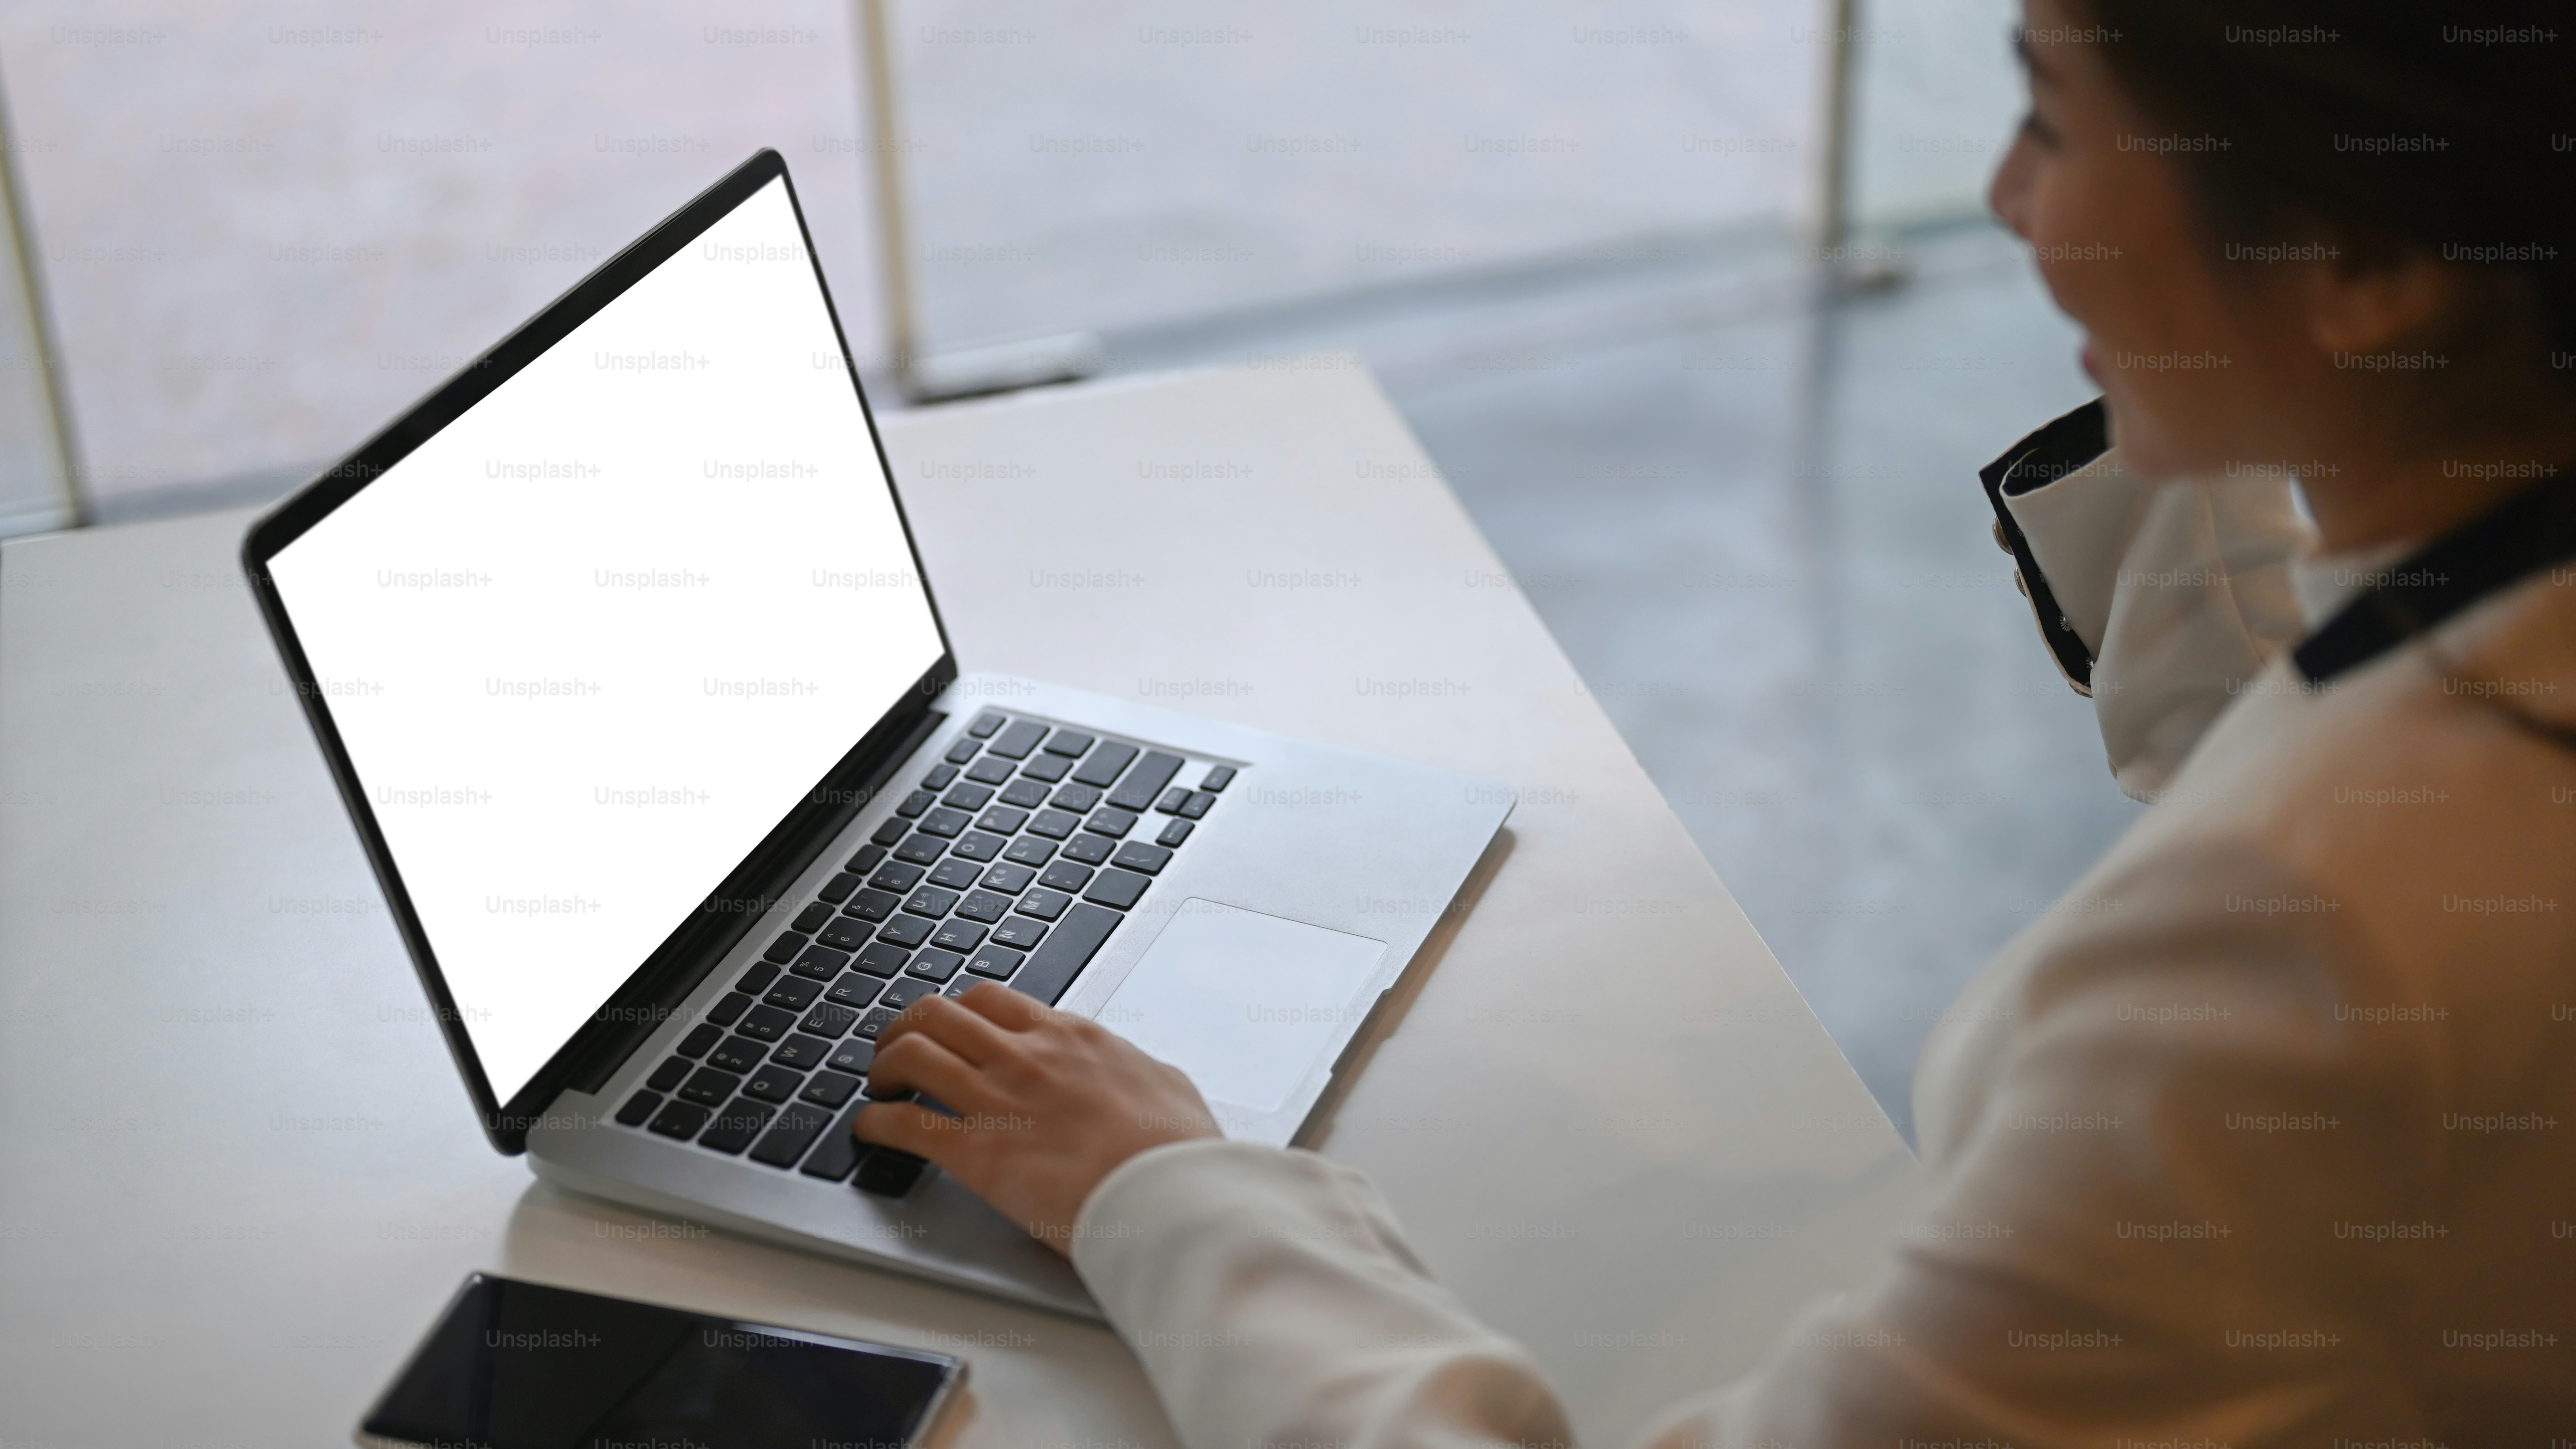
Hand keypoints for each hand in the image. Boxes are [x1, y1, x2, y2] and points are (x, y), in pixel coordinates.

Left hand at [852, 983, 1222, 1252]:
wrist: (1171, 1195)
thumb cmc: (1177, 1151)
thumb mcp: (1169, 1087)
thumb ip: (1139, 1072)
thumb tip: (1139, 1073)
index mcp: (1072, 1038)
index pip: (993, 1000)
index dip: (960, 1013)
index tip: (951, 1031)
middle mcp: (1026, 1056)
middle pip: (938, 1012)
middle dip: (908, 1027)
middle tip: (898, 1050)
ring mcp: (997, 1100)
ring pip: (912, 1053)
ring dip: (884, 1066)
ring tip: (880, 1085)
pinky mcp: (976, 1153)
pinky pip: (904, 1123)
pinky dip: (875, 1122)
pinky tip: (870, 1130)